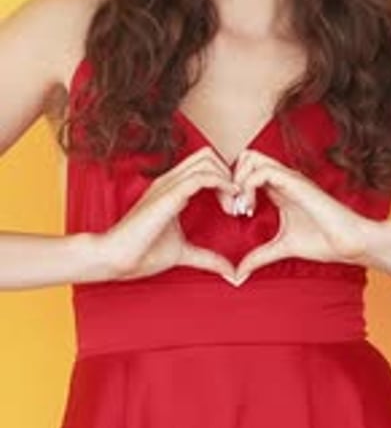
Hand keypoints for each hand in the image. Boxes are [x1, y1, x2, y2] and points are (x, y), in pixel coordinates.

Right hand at [100, 148, 239, 281]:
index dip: (225, 178)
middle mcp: (170, 180)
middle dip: (230, 173)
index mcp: (172, 188)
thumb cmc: (142, 253)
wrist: (115, 258)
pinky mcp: (168, 194)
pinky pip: (201, 176)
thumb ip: (207, 257)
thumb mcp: (184, 252)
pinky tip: (230, 199)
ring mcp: (168, 184)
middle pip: (208, 155)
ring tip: (235, 205)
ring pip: (207, 160)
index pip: (205, 165)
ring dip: (228, 178)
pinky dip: (221, 183)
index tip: (236, 205)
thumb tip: (230, 272)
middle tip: (239, 203)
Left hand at [231, 150, 371, 281]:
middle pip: (247, 156)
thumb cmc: (324, 241)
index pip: (249, 169)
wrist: (350, 243)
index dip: (234, 186)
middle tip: (232, 207)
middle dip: (231, 177)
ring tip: (240, 208)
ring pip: (251, 157)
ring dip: (237, 181)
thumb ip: (260, 256)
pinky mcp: (295, 183)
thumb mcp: (282, 248)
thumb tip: (239, 273)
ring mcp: (289, 177)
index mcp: (280, 188)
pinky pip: (261, 172)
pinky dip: (247, 187)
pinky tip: (248, 209)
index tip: (233, 213)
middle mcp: (283, 178)